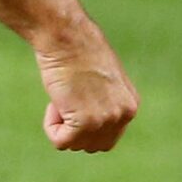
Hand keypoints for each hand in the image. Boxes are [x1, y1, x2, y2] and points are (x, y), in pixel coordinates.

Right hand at [34, 23, 137, 152]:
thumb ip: (103, 102)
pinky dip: (50, 126)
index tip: (76, 97)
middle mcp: (123, 115)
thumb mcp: (101, 79)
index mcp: (130, 105)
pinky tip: (55, 102)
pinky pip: (61, 142)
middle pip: (93, 145)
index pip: (107, 135)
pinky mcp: (85, 123)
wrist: (67, 36)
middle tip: (67, 99)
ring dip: (61, 125)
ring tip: (62, 96)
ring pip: (75, 144)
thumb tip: (90, 123)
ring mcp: (106, 120)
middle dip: (75, 129)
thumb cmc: (77, 49)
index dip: (85, 122)